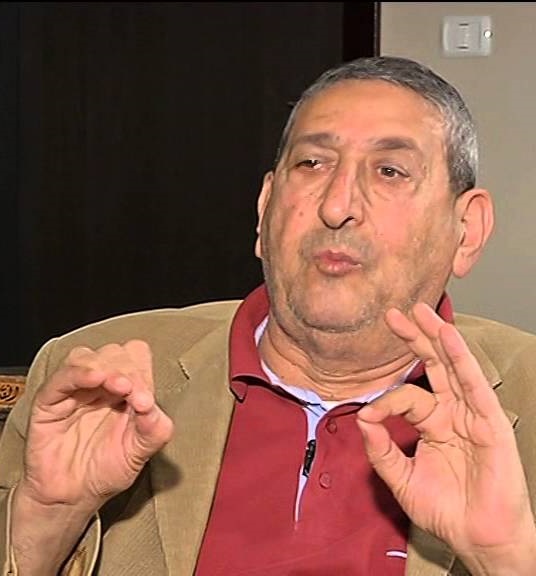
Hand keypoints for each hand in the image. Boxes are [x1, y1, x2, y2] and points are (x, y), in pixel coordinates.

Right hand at [19, 339, 173, 509]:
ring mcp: (74, 391)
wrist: (73, 498)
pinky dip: (79, 373)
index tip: (146, 399)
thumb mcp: (140, 453)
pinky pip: (61, 378)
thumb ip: (154, 429)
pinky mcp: (49, 402)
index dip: (144, 371)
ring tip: (119, 387)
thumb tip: (153, 405)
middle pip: (116, 352)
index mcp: (125, 390)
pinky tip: (95, 379)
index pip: (137, 358)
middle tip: (135, 395)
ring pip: (88, 356)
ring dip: (107, 366)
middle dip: (129, 369)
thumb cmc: (106, 471)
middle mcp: (100, 385)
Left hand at [356, 303, 535, 572]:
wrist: (477, 538)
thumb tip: (361, 417)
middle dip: (414, 338)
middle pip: (433, 366)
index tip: (368, 416)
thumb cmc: (445, 509)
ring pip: (454, 367)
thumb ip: (381, 449)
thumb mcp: (402, 478)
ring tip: (421, 311)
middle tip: (393, 314)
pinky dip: (461, 359)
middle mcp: (453, 412)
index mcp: (433, 423)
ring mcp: (472, 415)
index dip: (385, 400)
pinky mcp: (489, 423)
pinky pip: (473, 385)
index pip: (407, 395)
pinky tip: (447, 336)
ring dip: (437, 337)